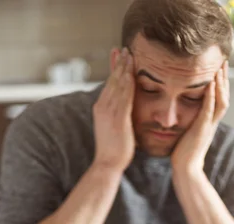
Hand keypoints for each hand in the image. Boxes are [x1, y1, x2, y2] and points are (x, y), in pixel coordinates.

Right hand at [93, 48, 135, 174]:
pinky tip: (132, 72)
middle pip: (112, 80)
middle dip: (118, 64)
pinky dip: (128, 82)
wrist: (107, 164)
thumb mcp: (113, 131)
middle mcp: (102, 107)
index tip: (118, 58)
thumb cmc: (112, 152)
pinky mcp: (118, 117)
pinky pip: (124, 95)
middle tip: (124, 49)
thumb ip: (118, 119)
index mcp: (100, 109)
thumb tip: (124, 116)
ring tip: (130, 54)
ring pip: (117, 84)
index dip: (114, 70)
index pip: (109, 85)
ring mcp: (109, 111)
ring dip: (124, 68)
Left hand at [171, 61, 229, 175]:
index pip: (218, 99)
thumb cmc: (183, 155)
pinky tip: (210, 83)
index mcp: (209, 122)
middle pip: (223, 96)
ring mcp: (209, 125)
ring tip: (220, 67)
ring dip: (221, 83)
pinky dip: (211, 95)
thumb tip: (182, 117)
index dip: (219, 84)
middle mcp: (212, 122)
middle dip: (224, 78)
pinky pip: (209, 109)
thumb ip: (189, 124)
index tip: (218, 68)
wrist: (186, 169)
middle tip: (224, 61)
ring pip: (221, 100)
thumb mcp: (188, 134)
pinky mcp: (202, 129)